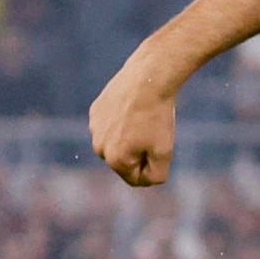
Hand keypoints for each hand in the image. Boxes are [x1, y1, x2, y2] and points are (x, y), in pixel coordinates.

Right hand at [89, 60, 178, 186]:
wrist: (147, 79)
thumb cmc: (158, 117)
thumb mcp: (165, 152)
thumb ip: (156, 175)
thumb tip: (145, 179)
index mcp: (115, 161)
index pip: (136, 179)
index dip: (153, 166)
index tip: (160, 149)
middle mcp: (99, 147)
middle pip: (126, 161)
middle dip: (140, 152)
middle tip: (153, 131)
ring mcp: (94, 128)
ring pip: (118, 142)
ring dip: (131, 136)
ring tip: (144, 118)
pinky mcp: (95, 111)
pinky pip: (113, 124)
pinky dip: (124, 120)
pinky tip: (133, 107)